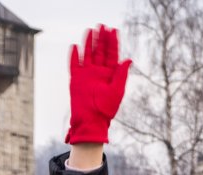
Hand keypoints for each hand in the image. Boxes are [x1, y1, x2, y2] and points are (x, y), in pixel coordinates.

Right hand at [66, 24, 131, 143]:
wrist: (91, 120)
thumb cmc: (106, 109)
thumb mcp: (117, 90)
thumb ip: (121, 74)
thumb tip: (128, 59)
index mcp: (110, 75)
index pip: (112, 55)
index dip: (113, 43)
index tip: (113, 30)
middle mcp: (99, 73)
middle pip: (99, 51)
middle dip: (101, 39)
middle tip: (102, 26)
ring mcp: (87, 75)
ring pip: (87, 54)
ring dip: (89, 43)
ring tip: (90, 30)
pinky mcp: (75, 79)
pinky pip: (74, 64)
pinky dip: (74, 56)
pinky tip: (76, 46)